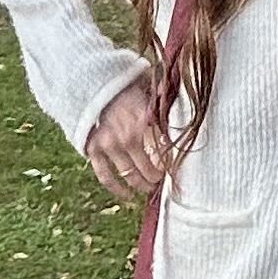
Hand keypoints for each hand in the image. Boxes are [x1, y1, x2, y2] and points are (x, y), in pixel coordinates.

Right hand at [85, 74, 173, 204]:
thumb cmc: (123, 84)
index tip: (176, 167)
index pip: (164, 151)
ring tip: (149, 187)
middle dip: (158, 177)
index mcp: (145, 119)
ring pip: (130, 175)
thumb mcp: (147, 84)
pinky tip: (128, 197)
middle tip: (162, 179)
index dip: (171, 163)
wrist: (89, 81)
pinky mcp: (93, 150)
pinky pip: (106, 177)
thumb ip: (165, 95)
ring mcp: (109, 145)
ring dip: (142, 185)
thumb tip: (187, 99)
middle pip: (149, 168)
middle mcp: (128, 136)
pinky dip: (118, 190)